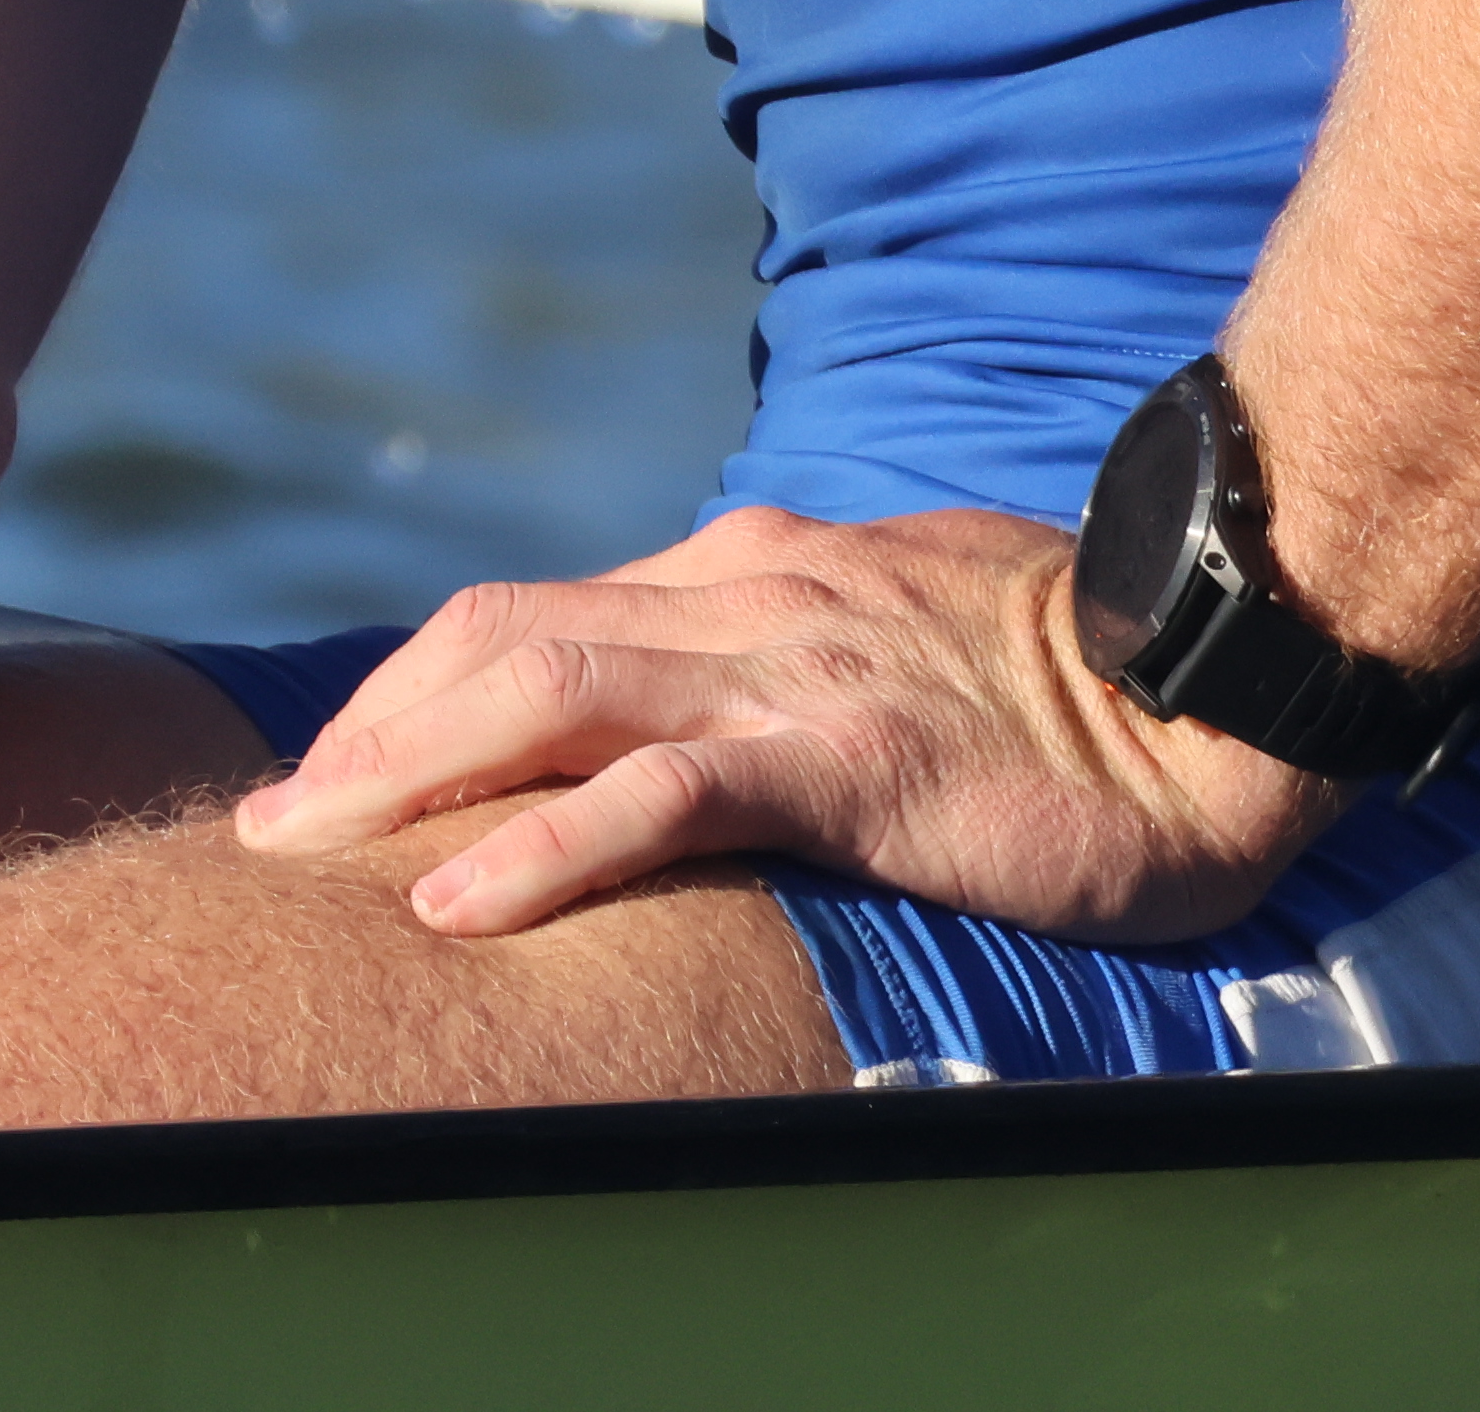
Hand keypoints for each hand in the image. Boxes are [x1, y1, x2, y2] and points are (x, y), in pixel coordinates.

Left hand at [229, 502, 1341, 945]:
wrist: (1212, 674)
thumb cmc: (1074, 673)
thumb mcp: (895, 647)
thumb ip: (792, 657)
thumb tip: (699, 716)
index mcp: (755, 573)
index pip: (539, 615)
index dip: (417, 689)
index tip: (333, 769)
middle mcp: (747, 598)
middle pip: (501, 640)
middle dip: (368, 729)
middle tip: (267, 827)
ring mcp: (791, 670)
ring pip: (547, 694)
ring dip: (404, 774)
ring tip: (304, 853)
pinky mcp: (846, 758)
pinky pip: (662, 795)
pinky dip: (543, 848)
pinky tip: (457, 906)